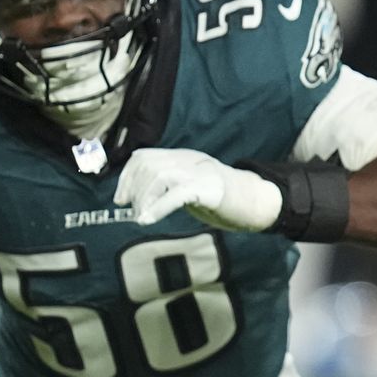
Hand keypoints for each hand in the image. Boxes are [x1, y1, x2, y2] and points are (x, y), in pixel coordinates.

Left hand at [115, 148, 284, 230]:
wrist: (255, 201)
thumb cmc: (220, 199)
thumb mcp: (188, 187)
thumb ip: (167, 187)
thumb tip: (136, 200)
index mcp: (182, 158)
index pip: (144, 156)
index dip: (127, 177)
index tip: (120, 199)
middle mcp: (188, 160)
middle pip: (149, 165)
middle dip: (133, 189)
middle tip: (133, 212)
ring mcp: (200, 172)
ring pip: (160, 175)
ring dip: (144, 199)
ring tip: (141, 218)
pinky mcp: (209, 188)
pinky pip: (176, 193)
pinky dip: (157, 207)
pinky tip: (148, 220)